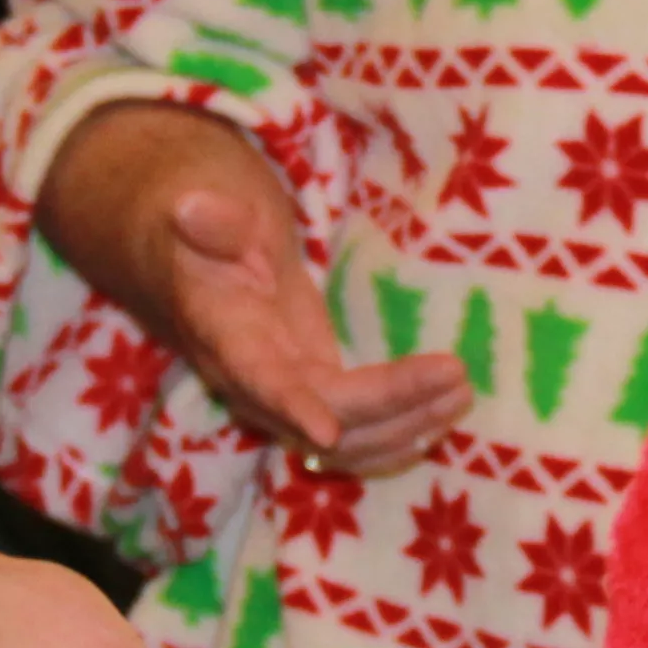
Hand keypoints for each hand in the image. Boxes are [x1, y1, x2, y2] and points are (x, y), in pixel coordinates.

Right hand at [44, 107, 465, 475]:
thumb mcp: (207, 209)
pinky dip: (399, 430)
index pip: (256, 379)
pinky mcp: (311, 389)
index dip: (290, 407)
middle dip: (390, 404)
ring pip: (344, 439)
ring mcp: (283, 392)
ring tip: (461, 393)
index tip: (326, 432)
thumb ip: (213, 221)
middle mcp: (251, 380)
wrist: (187, 253)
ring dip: (405, 425)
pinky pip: (354, 431)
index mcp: (223, 334)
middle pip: (322, 416)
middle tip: (455, 373)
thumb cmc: (203, 224)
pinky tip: (441, 416)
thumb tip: (190, 208)